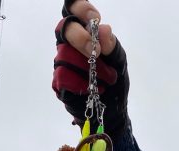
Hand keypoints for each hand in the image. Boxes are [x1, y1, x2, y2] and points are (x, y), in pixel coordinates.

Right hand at [53, 1, 128, 136]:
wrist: (112, 111)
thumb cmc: (114, 81)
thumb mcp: (119, 63)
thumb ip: (113, 46)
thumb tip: (104, 29)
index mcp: (84, 31)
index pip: (73, 9)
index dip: (80, 8)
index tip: (94, 19)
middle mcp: (69, 43)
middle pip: (63, 29)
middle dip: (79, 37)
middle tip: (96, 53)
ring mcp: (62, 62)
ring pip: (64, 55)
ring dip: (86, 68)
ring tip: (103, 81)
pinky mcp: (58, 81)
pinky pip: (63, 77)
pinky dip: (80, 84)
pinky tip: (90, 89)